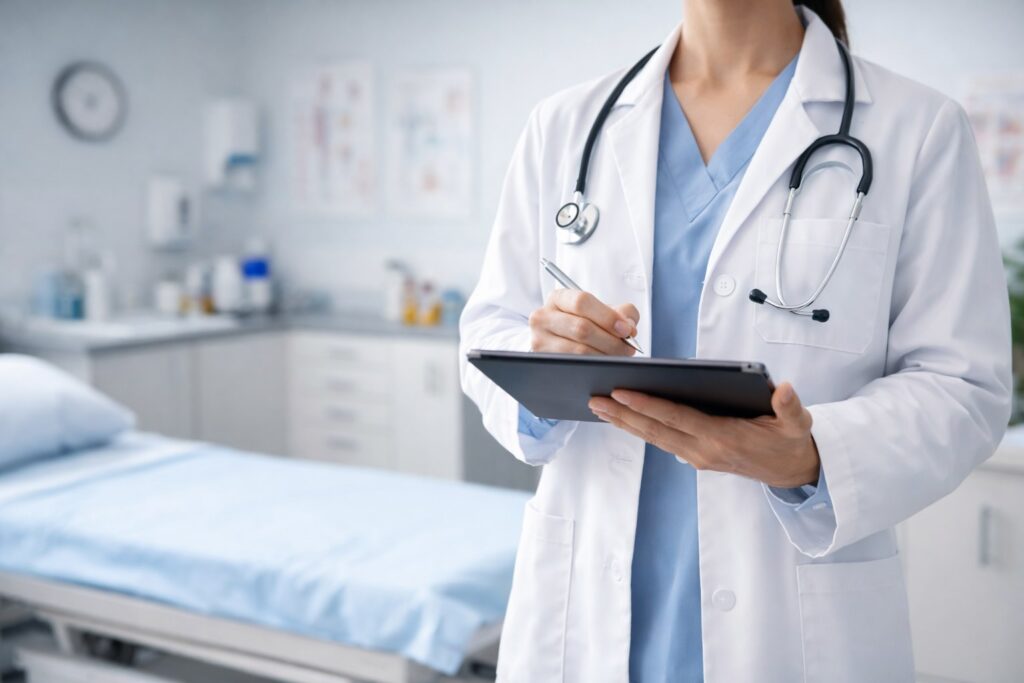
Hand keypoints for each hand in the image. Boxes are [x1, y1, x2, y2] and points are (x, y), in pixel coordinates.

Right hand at [530, 289, 639, 355]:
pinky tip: (604, 364)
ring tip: (619, 357)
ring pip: (578, 350)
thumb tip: (628, 326)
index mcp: (558, 298)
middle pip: (581, 328)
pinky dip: (594, 366)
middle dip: (610, 340)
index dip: (607, 316)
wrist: (563, 342)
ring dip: (605, 356)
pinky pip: (573, 365)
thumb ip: (622, 312)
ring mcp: (540, 340)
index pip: (582, 302)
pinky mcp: (543, 361)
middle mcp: (543, 317)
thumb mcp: (603, 312)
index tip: (625, 329)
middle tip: (628, 348)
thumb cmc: (586, 324)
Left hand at [588, 382, 819, 487]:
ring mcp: (698, 457)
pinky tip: (621, 418)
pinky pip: (661, 441)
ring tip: (598, 406)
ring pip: (653, 438)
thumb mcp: (798, 424)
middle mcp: (704, 450)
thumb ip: (791, 407)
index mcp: (723, 438)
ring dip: (624, 423)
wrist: (793, 471)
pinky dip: (639, 429)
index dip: (647, 405)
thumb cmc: (791, 441)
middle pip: (655, 430)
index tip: (621, 392)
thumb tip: (786, 389)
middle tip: (594, 399)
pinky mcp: (696, 458)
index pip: (677, 418)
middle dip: (623, 414)